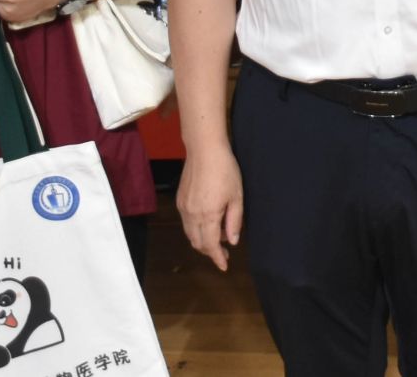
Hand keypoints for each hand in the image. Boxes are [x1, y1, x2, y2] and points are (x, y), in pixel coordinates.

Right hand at [177, 143, 244, 270]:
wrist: (204, 150)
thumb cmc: (225, 170)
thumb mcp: (236, 196)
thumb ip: (234, 220)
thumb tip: (232, 241)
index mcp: (208, 215)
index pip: (211, 245)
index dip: (217, 258)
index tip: (224, 266)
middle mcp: (192, 215)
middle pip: (198, 243)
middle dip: (210, 251)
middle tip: (225, 252)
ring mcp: (183, 208)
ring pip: (190, 234)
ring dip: (202, 241)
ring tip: (218, 237)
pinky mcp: (180, 201)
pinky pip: (186, 223)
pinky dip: (196, 230)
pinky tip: (208, 223)